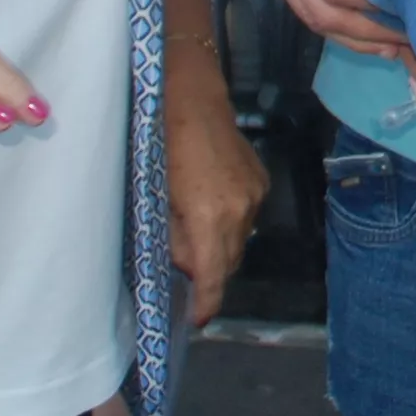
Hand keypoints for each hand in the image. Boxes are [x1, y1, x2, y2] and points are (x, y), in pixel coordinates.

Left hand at [163, 22, 265, 325]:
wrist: (191, 95)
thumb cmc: (160, 143)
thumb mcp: (155, 196)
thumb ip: (170, 237)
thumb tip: (182, 265)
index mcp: (211, 216)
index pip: (214, 275)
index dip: (207, 303)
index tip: (197, 320)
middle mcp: (241, 210)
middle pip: (229, 262)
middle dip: (209, 274)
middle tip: (184, 277)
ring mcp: (255, 194)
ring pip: (239, 241)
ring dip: (218, 249)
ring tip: (193, 241)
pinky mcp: (260, 181)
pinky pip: (246, 218)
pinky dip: (228, 226)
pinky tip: (209, 212)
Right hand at [211, 0, 412, 63]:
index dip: (369, 1)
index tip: (407, 5)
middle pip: (324, 13)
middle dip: (369, 32)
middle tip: (412, 39)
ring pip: (312, 18)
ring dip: (354, 37)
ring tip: (396, 49)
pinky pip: (304, 9)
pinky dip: (336, 27)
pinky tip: (364, 35)